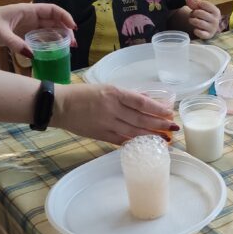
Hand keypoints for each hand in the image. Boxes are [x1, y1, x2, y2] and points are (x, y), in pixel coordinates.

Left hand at [0, 2, 75, 55]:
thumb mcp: (0, 33)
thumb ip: (16, 44)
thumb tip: (33, 55)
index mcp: (27, 10)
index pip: (52, 10)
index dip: (65, 17)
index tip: (73, 28)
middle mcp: (30, 16)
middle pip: (53, 20)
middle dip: (66, 30)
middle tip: (73, 44)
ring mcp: (27, 25)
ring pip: (48, 29)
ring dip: (59, 37)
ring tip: (68, 48)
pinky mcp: (22, 33)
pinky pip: (40, 37)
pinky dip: (49, 42)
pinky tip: (54, 50)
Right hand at [53, 83, 179, 144]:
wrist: (59, 106)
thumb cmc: (82, 94)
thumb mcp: (106, 88)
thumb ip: (127, 95)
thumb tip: (147, 100)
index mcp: (114, 93)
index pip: (142, 102)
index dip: (158, 109)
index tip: (170, 113)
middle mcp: (113, 108)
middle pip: (142, 119)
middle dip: (160, 124)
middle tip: (173, 128)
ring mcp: (107, 124)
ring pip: (135, 131)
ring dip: (152, 136)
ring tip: (166, 139)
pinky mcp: (102, 135)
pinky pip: (123, 140)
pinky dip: (136, 143)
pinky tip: (147, 145)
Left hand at [185, 0, 221, 38]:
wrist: (207, 28)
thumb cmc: (203, 16)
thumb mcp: (200, 8)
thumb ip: (193, 3)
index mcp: (216, 11)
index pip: (204, 4)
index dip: (197, 4)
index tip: (196, 6)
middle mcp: (216, 20)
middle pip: (200, 13)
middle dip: (193, 13)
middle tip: (193, 15)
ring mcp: (213, 28)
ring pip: (198, 22)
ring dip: (192, 20)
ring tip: (192, 20)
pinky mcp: (208, 36)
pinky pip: (199, 33)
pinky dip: (195, 30)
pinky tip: (195, 29)